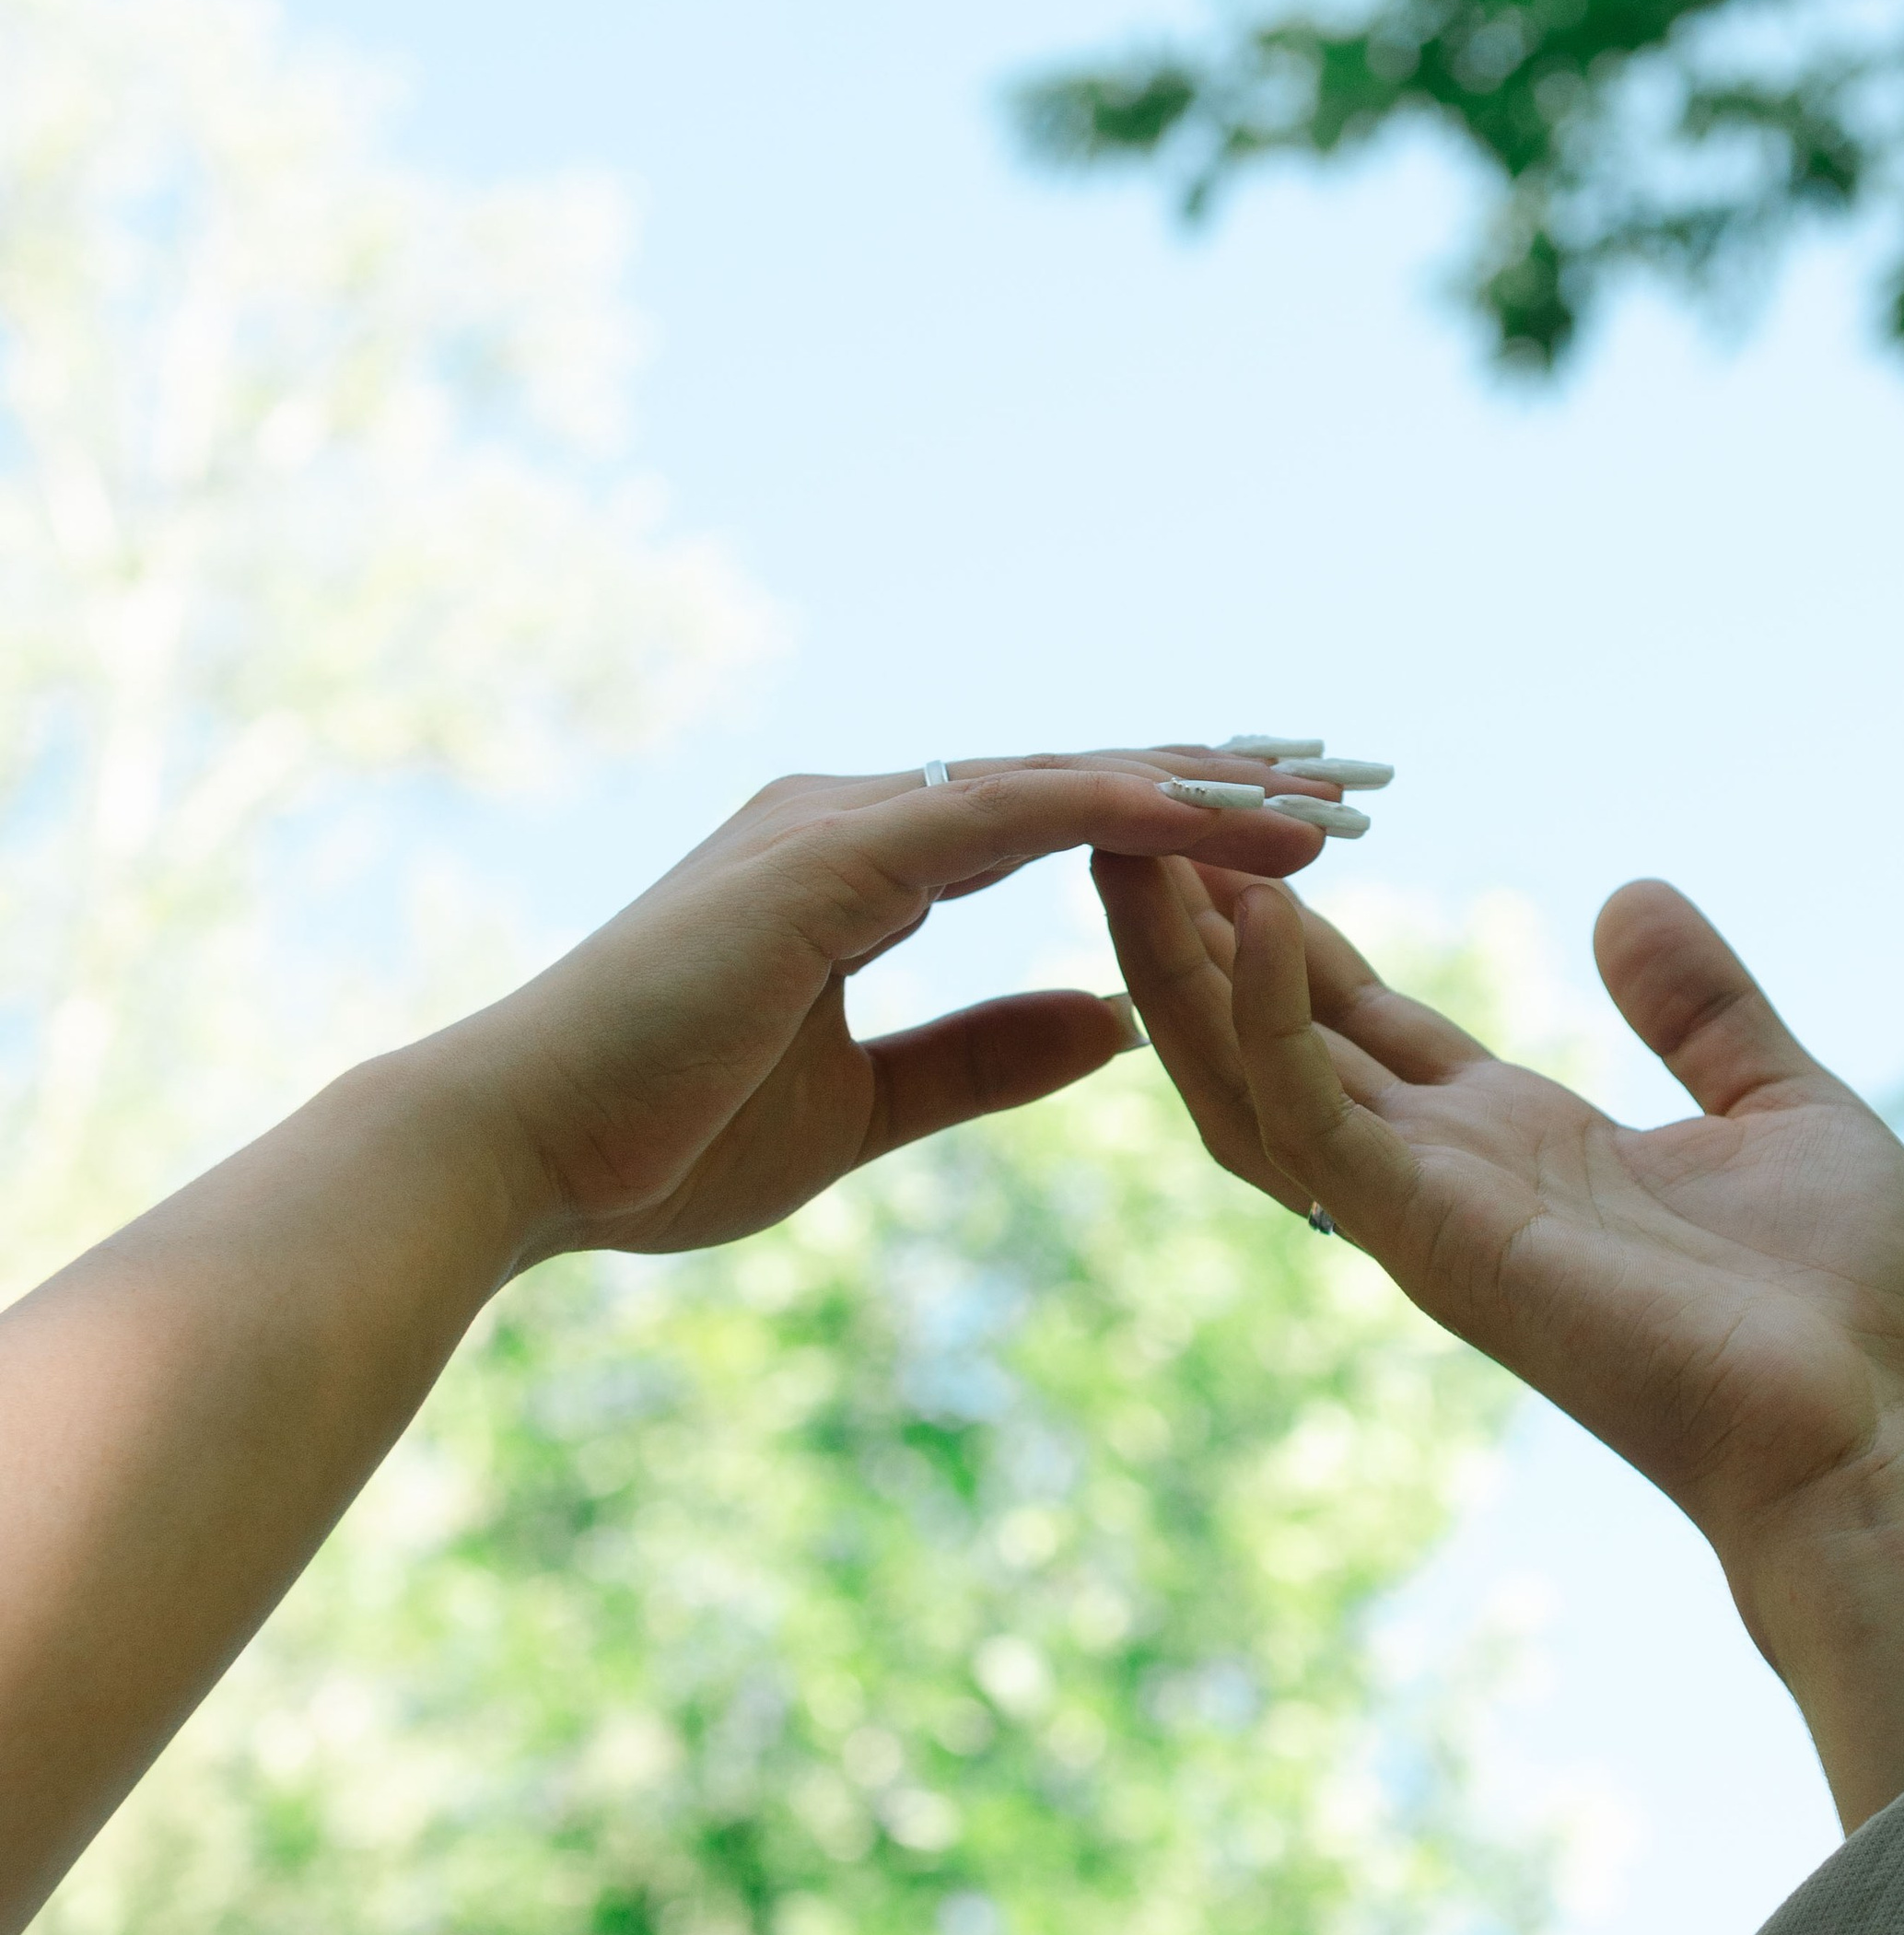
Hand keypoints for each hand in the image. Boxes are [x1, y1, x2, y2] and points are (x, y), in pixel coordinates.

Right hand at [445, 746, 1352, 1262]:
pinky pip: (1008, 810)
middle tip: (1353, 783)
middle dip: (1217, 781)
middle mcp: (858, 819)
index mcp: (862, 871)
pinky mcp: (832, 853)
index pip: (1054, 827)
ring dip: (1203, 783)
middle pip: (1080, 780)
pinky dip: (1120, 806)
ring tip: (1329, 793)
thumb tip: (1112, 1026)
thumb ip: (983, 1054)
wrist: (518, 1155)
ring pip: (1064, 778)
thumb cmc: (657, 1139)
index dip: (1174, 827)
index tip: (1290, 838)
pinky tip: (1217, 814)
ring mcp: (841, 823)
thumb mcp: (867, 1105)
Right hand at [1097, 857, 1903, 1821]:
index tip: (1230, 839)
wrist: (1872, 1434)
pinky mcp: (1434, 1231)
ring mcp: (1425, 1207)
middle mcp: (1442, 1176)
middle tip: (1127, 819)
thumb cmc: (1847, 1309)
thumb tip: (1633, 897)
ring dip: (1181, 969)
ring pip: (1247, 1079)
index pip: (1355, 1026)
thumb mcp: (1780, 1107)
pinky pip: (1315, 1114)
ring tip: (1130, 847)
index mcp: (1511, 1145)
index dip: (1285, 938)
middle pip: (1266, 1042)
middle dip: (1190, 938)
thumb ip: (1701, 1008)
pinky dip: (1268, 1018)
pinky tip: (1251, 918)